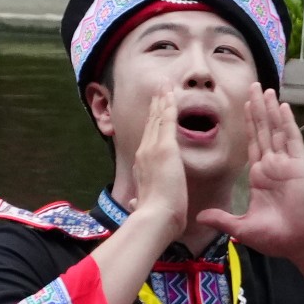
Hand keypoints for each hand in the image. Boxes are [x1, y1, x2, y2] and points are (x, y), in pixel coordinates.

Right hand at [125, 90, 188, 236]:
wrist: (155, 219)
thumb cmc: (153, 217)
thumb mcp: (143, 205)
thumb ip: (137, 201)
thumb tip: (132, 203)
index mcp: (141, 166)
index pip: (147, 139)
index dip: (150, 123)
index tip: (153, 111)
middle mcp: (144, 153)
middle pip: (150, 124)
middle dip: (155, 105)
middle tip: (159, 88)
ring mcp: (153, 149)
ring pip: (158, 118)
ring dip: (161, 100)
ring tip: (164, 85)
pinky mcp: (165, 148)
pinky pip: (168, 121)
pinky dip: (169, 106)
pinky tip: (170, 94)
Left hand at [193, 90, 303, 260]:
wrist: (300, 244)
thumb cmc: (276, 238)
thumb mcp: (242, 228)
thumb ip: (222, 219)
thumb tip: (199, 217)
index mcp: (260, 177)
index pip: (252, 143)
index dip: (248, 123)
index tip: (244, 104)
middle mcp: (274, 166)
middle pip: (264, 130)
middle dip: (258, 108)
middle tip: (253, 85)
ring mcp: (287, 165)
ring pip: (277, 130)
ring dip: (271, 110)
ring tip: (265, 89)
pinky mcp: (299, 167)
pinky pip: (293, 141)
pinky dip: (287, 124)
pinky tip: (283, 107)